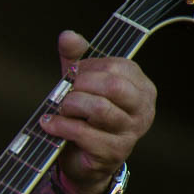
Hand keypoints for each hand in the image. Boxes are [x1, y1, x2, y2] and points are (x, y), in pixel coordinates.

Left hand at [39, 30, 155, 193]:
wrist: (81, 158)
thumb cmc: (83, 116)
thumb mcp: (79, 83)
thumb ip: (75, 59)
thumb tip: (68, 35)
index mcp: (139, 85)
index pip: (116, 66)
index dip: (87, 68)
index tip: (71, 75)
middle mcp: (143, 108)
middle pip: (113, 86)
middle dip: (80, 86)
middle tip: (64, 93)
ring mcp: (132, 131)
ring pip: (100, 110)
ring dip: (71, 106)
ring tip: (59, 109)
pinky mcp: (115, 152)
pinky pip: (86, 134)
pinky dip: (61, 126)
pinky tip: (49, 124)